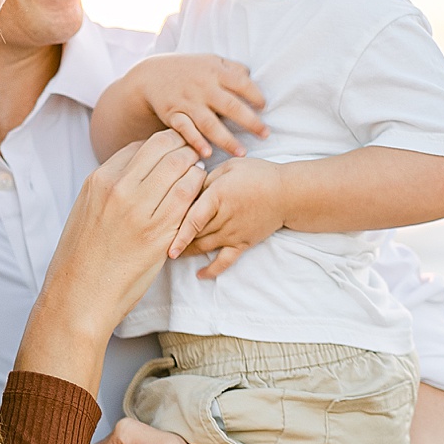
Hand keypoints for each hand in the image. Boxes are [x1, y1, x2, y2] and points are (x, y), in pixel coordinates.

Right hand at [17, 133, 205, 387]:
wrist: (80, 296)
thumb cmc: (82, 260)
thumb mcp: (85, 211)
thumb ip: (109, 189)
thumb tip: (135, 174)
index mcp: (98, 181)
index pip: (139, 146)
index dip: (161, 146)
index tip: (170, 155)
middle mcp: (119, 189)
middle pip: (162, 146)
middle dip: (182, 146)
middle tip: (191, 157)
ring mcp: (140, 209)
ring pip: (181, 165)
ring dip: (194, 165)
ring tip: (198, 174)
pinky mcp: (159, 232)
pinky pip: (188, 195)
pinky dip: (198, 188)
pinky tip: (199, 196)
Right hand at [125, 54, 266, 158]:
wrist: (152, 74)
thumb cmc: (189, 69)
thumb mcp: (211, 61)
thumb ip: (233, 70)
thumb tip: (253, 79)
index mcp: (215, 72)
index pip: (241, 83)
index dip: (255, 95)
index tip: (264, 108)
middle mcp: (203, 87)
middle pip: (230, 106)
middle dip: (250, 122)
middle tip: (265, 134)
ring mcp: (188, 102)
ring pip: (210, 123)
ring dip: (226, 139)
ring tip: (242, 153)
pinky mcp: (173, 114)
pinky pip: (185, 130)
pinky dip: (195, 141)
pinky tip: (206, 154)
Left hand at [169, 154, 286, 275]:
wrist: (288, 193)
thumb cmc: (258, 175)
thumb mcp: (229, 167)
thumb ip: (205, 179)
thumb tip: (184, 188)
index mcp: (218, 196)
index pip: (193, 219)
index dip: (178, 233)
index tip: (165, 245)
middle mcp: (224, 218)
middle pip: (195, 233)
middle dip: (175, 241)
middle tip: (156, 245)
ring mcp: (234, 233)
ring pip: (205, 247)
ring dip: (188, 253)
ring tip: (171, 256)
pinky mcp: (243, 243)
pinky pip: (226, 261)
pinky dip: (213, 270)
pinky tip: (200, 276)